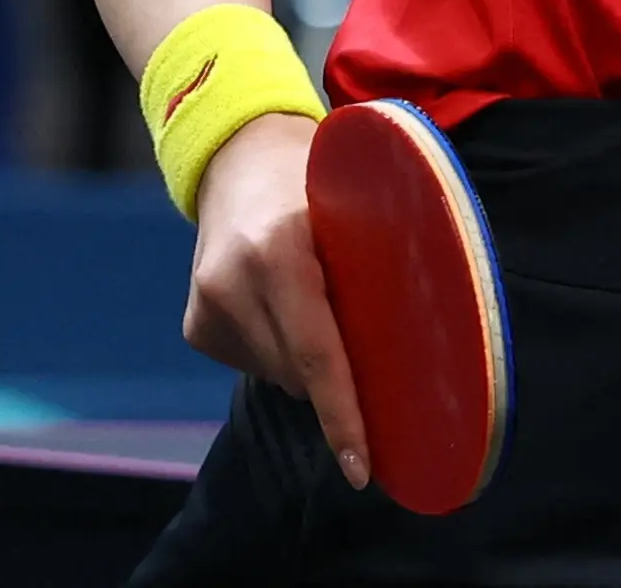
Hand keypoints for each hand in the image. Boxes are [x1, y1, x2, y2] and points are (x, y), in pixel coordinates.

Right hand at [186, 111, 367, 489]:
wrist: (239, 152)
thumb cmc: (318, 174)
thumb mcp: (353, 199)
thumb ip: (377, 256)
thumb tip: (424, 335)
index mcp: (280, 247)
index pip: (316, 351)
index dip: (343, 414)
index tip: (363, 467)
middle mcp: (234, 280)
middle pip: (299, 372)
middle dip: (340, 381)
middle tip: (374, 360)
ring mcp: (207, 305)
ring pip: (278, 374)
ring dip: (310, 363)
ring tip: (322, 305)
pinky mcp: (195, 325)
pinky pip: (254, 363)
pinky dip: (281, 352)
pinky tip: (286, 308)